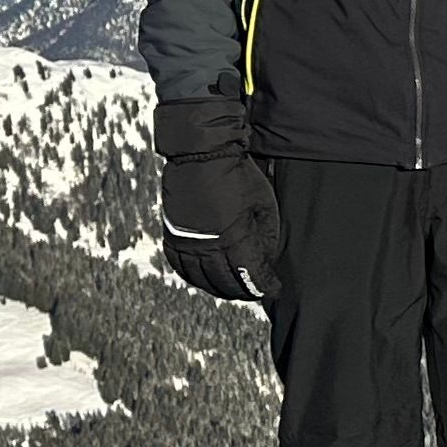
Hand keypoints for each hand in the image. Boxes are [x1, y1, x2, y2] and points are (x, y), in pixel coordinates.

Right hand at [159, 144, 282, 304]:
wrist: (201, 155)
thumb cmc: (238, 176)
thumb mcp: (264, 205)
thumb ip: (266, 236)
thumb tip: (265, 259)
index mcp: (233, 237)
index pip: (250, 274)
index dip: (264, 285)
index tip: (274, 288)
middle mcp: (206, 245)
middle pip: (225, 282)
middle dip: (243, 290)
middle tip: (254, 291)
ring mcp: (186, 241)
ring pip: (201, 278)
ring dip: (219, 288)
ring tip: (233, 289)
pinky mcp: (172, 235)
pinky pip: (180, 266)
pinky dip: (193, 276)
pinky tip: (204, 277)